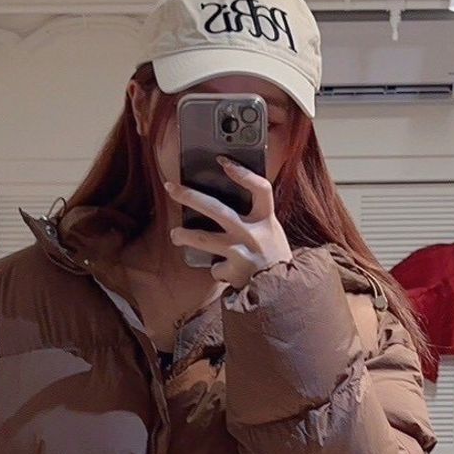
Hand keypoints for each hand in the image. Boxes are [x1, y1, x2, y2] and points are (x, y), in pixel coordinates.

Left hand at [164, 159, 292, 289]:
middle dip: (190, 197)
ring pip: (204, 239)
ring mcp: (241, 252)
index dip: (243, 174)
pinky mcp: (233, 271)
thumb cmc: (275, 257)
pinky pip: (216, 267)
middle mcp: (252, 234)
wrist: (282, 291)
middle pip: (217, 209)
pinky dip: (217, 269)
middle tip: (171, 189)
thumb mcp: (272, 232)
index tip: (223, 161)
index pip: (260, 189)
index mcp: (266, 220)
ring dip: (185, 235)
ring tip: (175, 234)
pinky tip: (223, 270)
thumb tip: (226, 200)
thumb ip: (255, 218)